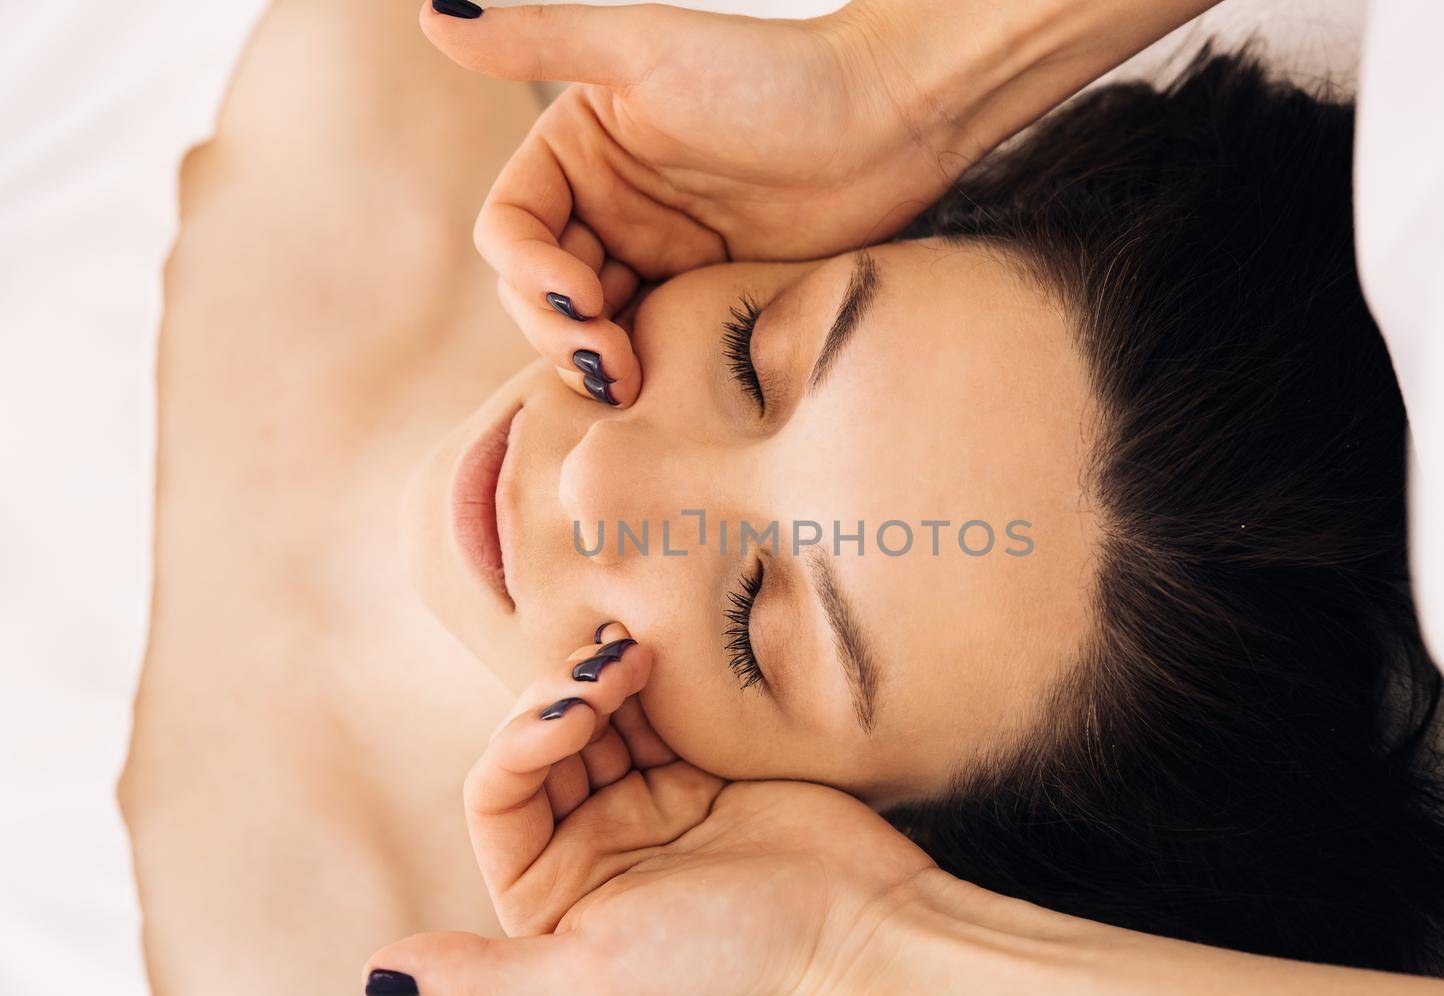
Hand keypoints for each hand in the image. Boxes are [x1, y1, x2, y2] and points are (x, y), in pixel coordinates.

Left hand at [365, 624, 934, 995]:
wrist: (859, 927)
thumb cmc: (730, 958)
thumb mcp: (594, 973)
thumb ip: (485, 976)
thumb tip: (378, 973)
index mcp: (553, 894)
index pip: (499, 790)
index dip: (522, 739)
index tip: (576, 712)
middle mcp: (591, 845)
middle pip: (540, 741)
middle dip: (561, 695)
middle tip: (613, 668)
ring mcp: (647, 801)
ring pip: (595, 714)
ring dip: (602, 673)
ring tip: (635, 648)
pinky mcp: (700, 769)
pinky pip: (654, 706)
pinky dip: (649, 672)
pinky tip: (657, 643)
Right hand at [419, 0, 1092, 407]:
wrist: (890, 123)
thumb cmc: (773, 76)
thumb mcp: (647, 51)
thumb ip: (543, 36)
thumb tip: (434, 14)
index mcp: (580, 154)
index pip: (512, 231)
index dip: (528, 272)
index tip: (580, 294)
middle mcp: (611, 210)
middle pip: (542, 294)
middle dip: (561, 332)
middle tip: (612, 362)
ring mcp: (661, 259)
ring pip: (593, 332)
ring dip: (597, 363)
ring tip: (632, 382)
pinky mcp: (710, 298)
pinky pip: (655, 349)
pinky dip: (645, 373)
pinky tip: (659, 392)